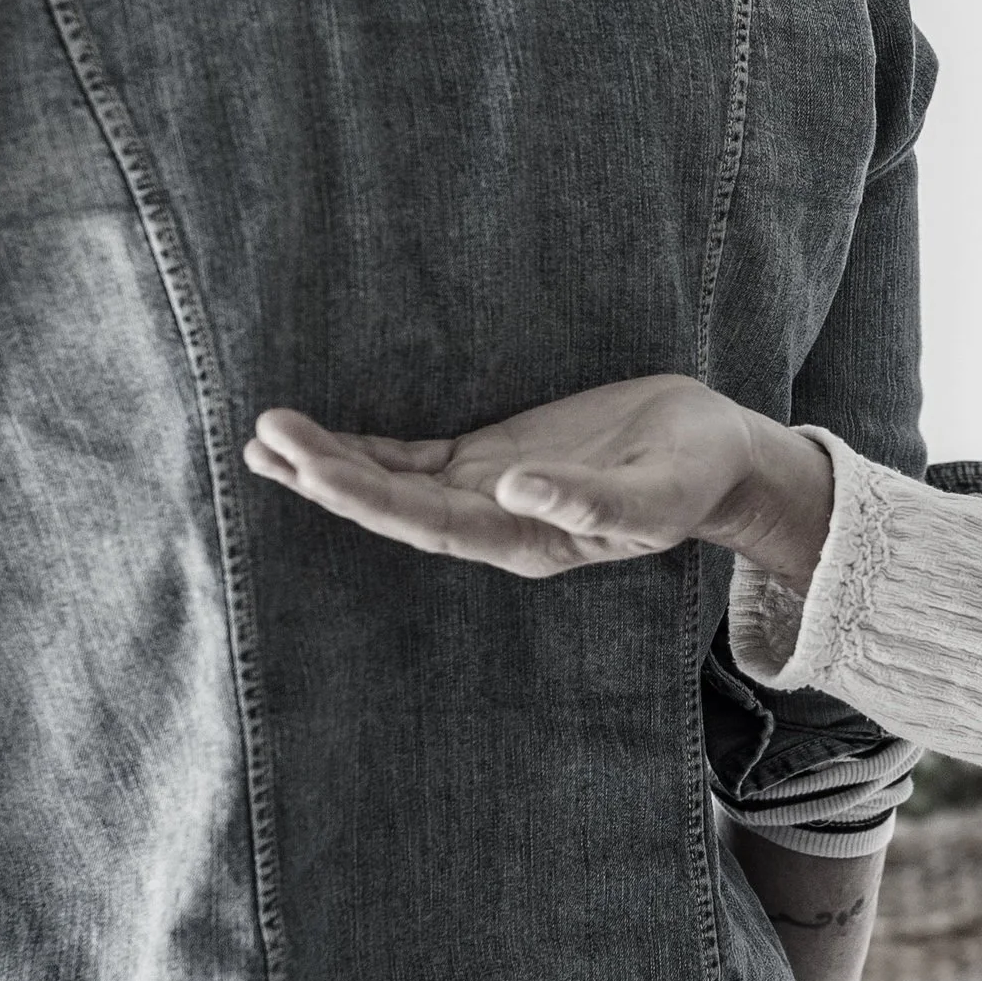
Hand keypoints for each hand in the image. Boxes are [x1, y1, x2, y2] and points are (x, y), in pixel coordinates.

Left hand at [246, 378, 837, 590]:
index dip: (365, 495)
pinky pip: (410, 459)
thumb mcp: (660, 489)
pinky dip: (362, 449)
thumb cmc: (696, 472)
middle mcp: (492, 525)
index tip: (312, 462)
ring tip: (264, 438)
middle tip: (266, 438)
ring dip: (328, 466)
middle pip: (392, 507)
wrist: (717, 455)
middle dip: (326, 477)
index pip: (427, 523)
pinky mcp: (488, 458)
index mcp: (527, 542)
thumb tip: (512, 491)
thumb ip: (592, 500)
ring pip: (391, 485)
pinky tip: (313, 439)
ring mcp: (486, 492)